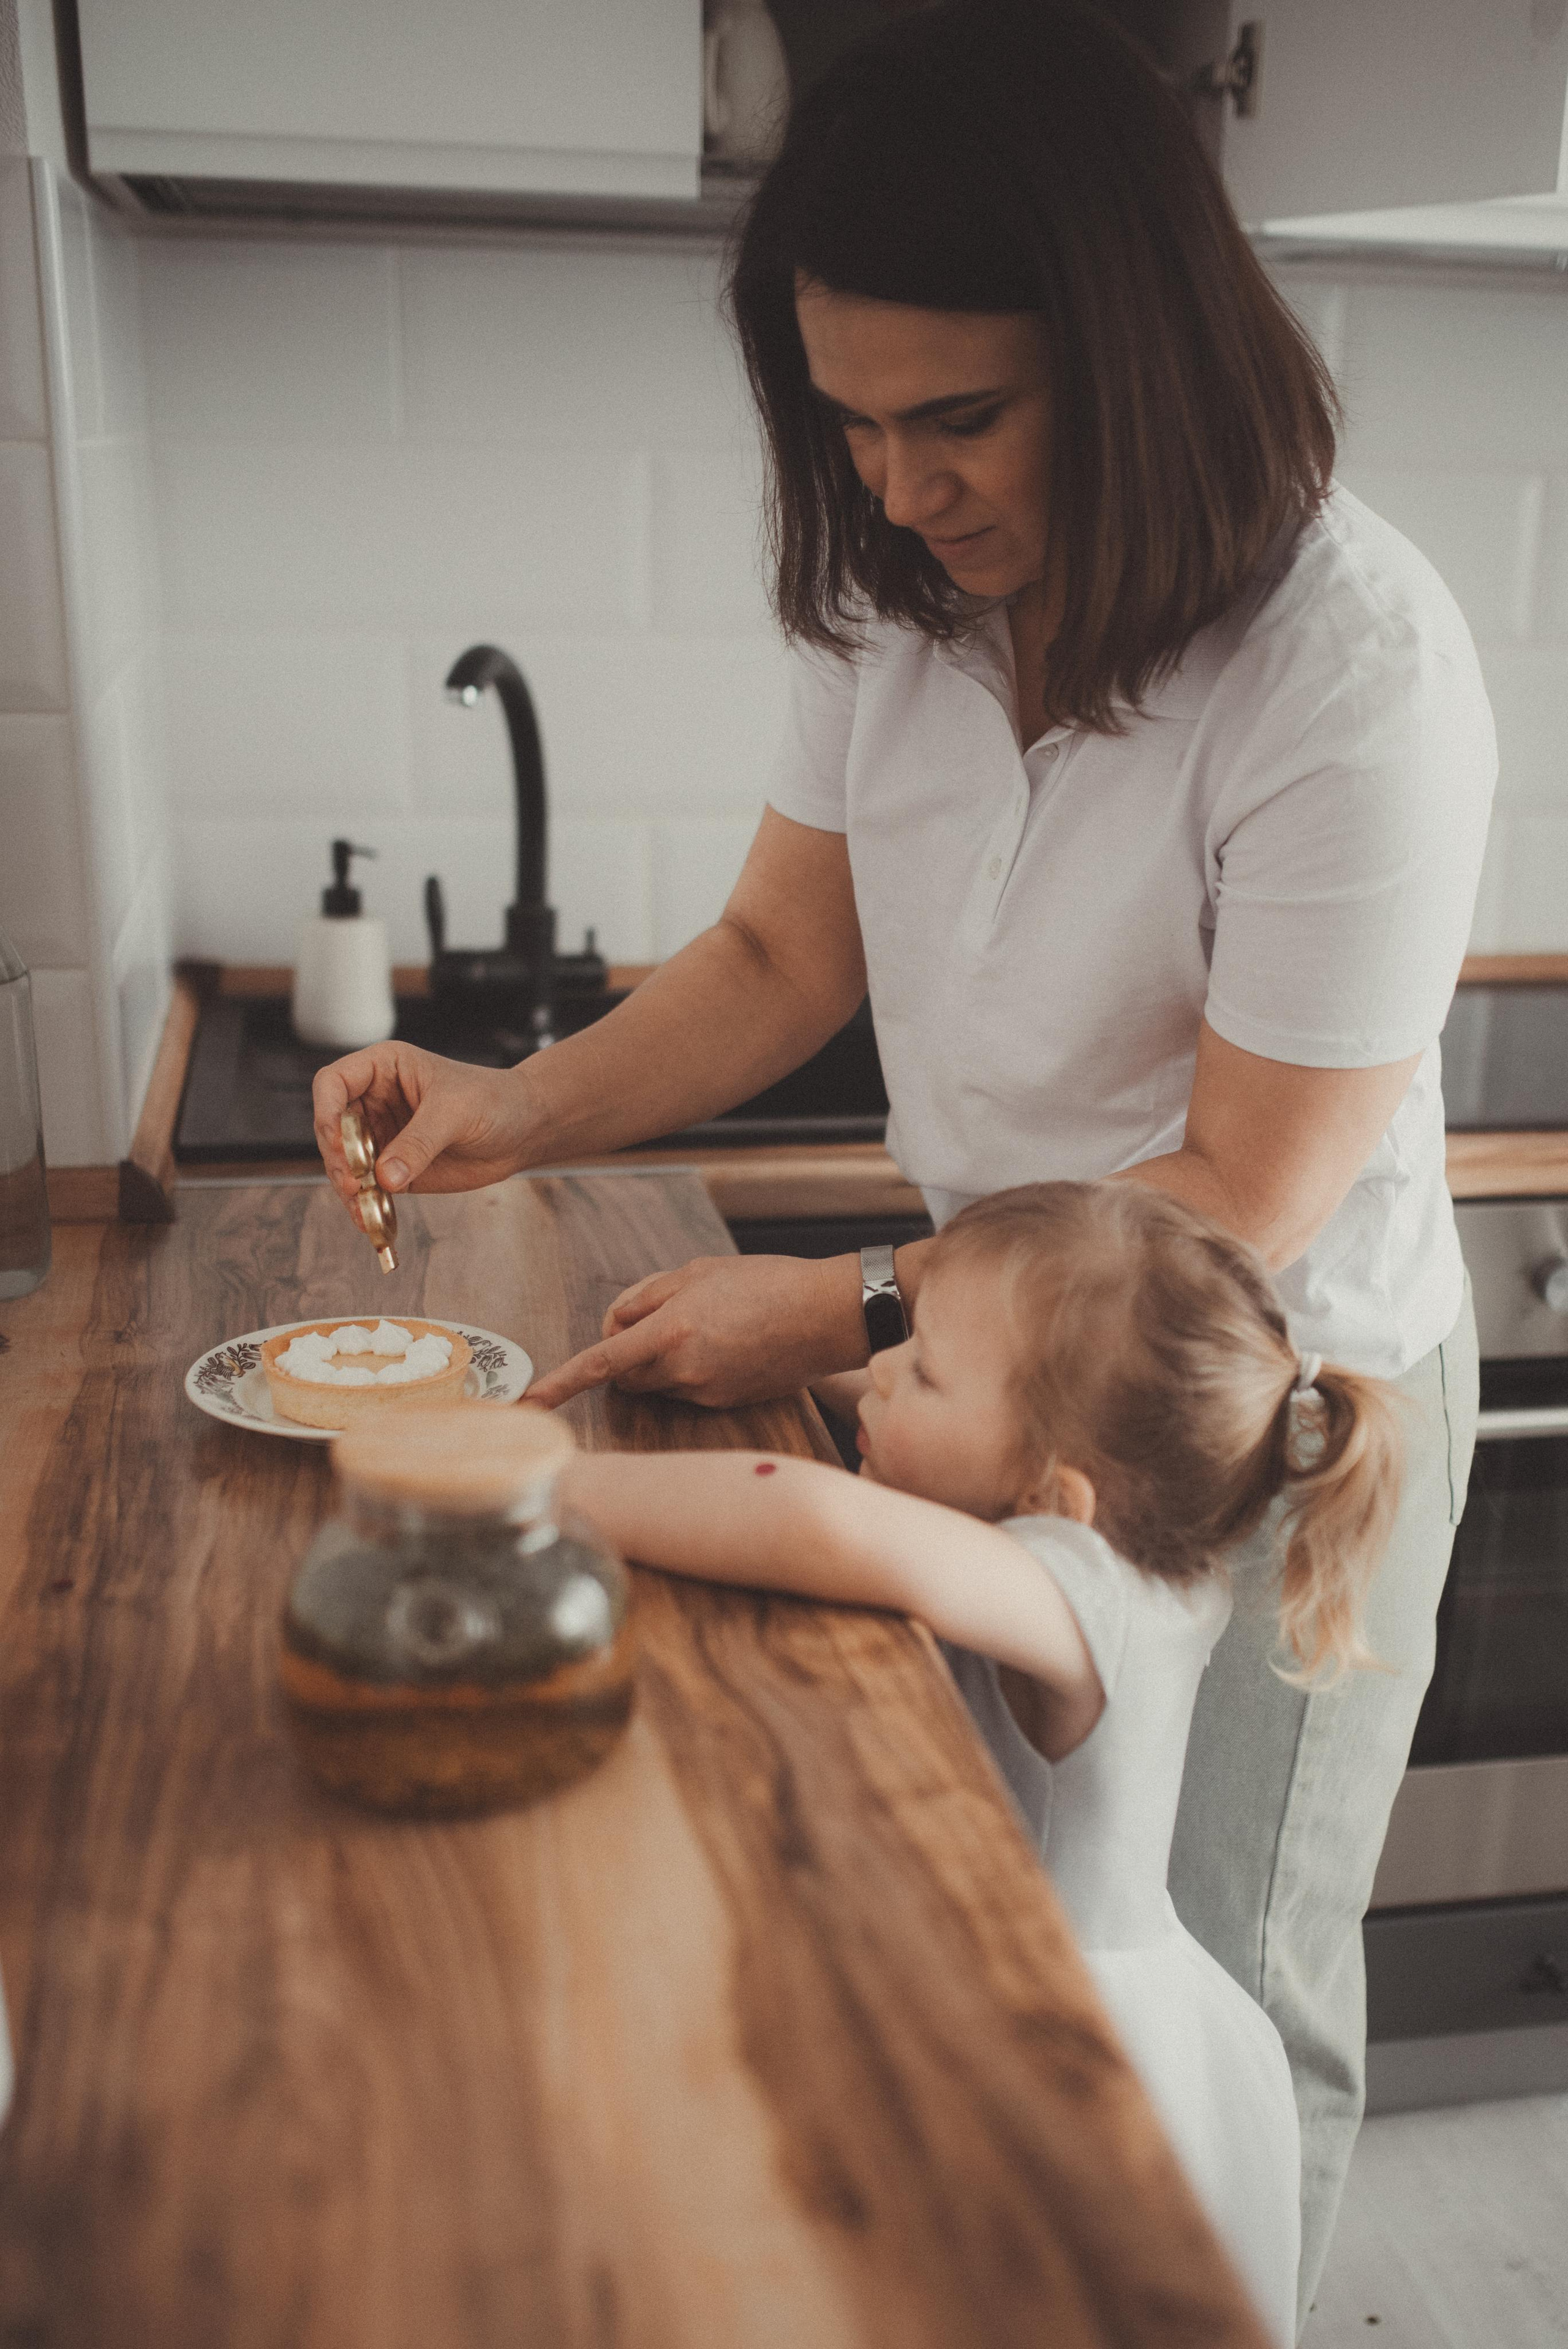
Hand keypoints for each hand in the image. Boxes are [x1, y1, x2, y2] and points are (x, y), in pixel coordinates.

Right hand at [312, 1041, 534, 1212]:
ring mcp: (382, 1136)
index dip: (326, 1110)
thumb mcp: (455, 1113)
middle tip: (355, 1183)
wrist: (522, 1128)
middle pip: (332, 1129)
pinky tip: (372, 1222)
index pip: (333, 1083)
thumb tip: (385, 1177)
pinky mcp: (394, 1168)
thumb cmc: (492, 1100)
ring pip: (345, 1164)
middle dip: (338, 1159)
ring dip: (348, 1189)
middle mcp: (374, 1101)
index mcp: (384, 1069)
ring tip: (364, 1212)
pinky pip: (369, 1188)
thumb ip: (419, 1142)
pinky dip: (367, 1206)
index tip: (336, 1140)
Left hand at [528, 1251, 865, 1410]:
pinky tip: (727, 1344)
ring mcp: (706, 1393)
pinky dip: (691, 1370)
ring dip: (661, 1361)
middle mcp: (684, 1371)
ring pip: (657, 1384)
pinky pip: (688, 1390)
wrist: (827, 1315)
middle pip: (625, 1376)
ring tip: (705, 1326)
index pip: (601, 1363)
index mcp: (672, 1332)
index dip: (560, 1383)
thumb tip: (614, 1327)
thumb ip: (644, 1297)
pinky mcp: (726, 1404)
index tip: (530, 1401)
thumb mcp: (696, 1272)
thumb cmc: (766, 1283)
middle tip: (656, 1318)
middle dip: (626, 1354)